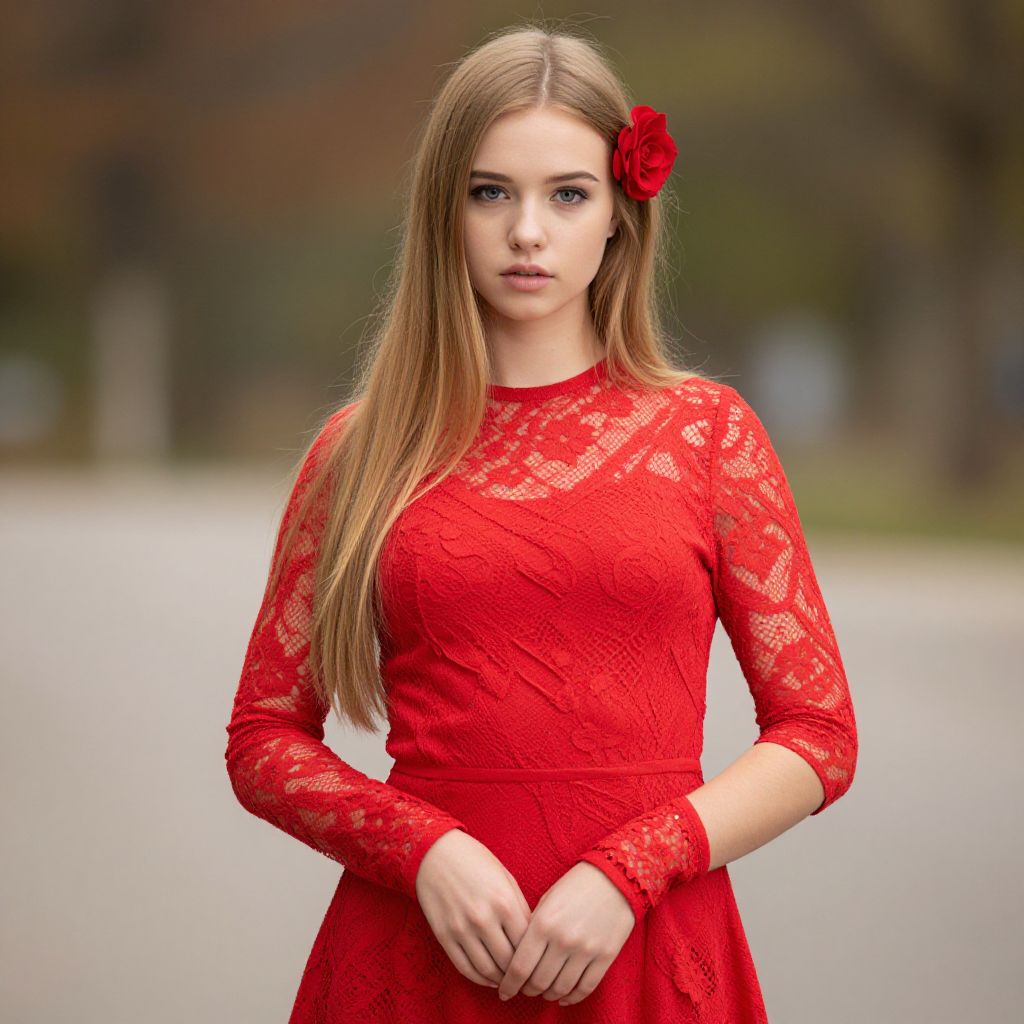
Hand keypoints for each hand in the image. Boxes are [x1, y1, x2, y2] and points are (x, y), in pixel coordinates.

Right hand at [415, 828, 532, 989]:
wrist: (435, 853)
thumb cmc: (475, 861)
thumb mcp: (505, 877)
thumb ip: (520, 908)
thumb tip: (533, 939)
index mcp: (504, 902)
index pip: (527, 944)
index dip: (536, 959)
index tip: (541, 966)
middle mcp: (484, 918)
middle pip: (509, 962)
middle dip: (521, 976)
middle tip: (529, 982)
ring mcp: (462, 929)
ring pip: (488, 970)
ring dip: (502, 982)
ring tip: (511, 983)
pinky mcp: (444, 936)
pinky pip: (465, 968)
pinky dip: (480, 980)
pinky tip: (490, 979)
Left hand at [496, 861, 634, 1005]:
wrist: (614, 877)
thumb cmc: (575, 886)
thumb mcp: (547, 901)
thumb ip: (532, 929)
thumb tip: (519, 959)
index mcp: (543, 923)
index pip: (519, 967)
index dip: (509, 985)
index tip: (504, 992)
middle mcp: (563, 939)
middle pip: (538, 982)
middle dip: (527, 990)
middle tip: (523, 989)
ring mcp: (586, 950)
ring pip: (560, 989)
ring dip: (548, 995)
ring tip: (543, 991)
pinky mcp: (605, 957)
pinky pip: (585, 988)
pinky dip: (571, 997)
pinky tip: (563, 996)